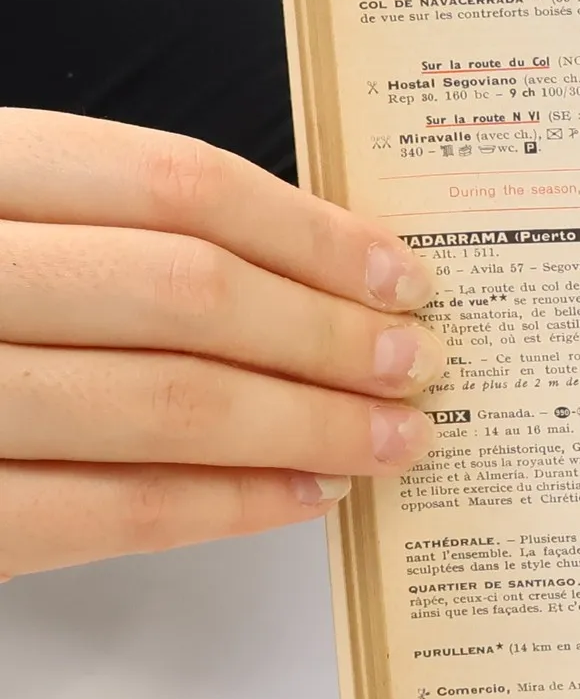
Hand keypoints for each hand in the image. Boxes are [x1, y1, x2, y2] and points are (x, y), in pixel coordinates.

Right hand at [0, 110, 439, 578]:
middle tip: (420, 364)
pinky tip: (301, 497)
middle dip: (326, 336)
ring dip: (303, 428)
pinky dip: (221, 507)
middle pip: (184, 294)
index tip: (404, 275)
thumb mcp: (10, 214)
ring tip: (392, 438)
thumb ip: (115, 226)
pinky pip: (100, 513)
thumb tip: (316, 265)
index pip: (175, 185)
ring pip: (159, 407)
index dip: (311, 234)